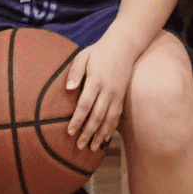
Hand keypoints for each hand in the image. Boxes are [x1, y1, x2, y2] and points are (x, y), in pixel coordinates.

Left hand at [63, 37, 130, 151]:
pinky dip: (111, 128)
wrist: (124, 46)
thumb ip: (75, 72)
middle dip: (88, 133)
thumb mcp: (83, 56)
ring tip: (93, 148)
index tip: (69, 132)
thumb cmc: (99, 51)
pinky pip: (117, 116)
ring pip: (109, 119)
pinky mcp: (122, 96)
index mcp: (95, 81)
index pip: (85, 105)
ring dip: (101, 135)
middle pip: (97, 116)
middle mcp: (107, 90)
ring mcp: (117, 94)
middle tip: (79, 146)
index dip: (77, 120)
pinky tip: (106, 138)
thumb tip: (68, 89)